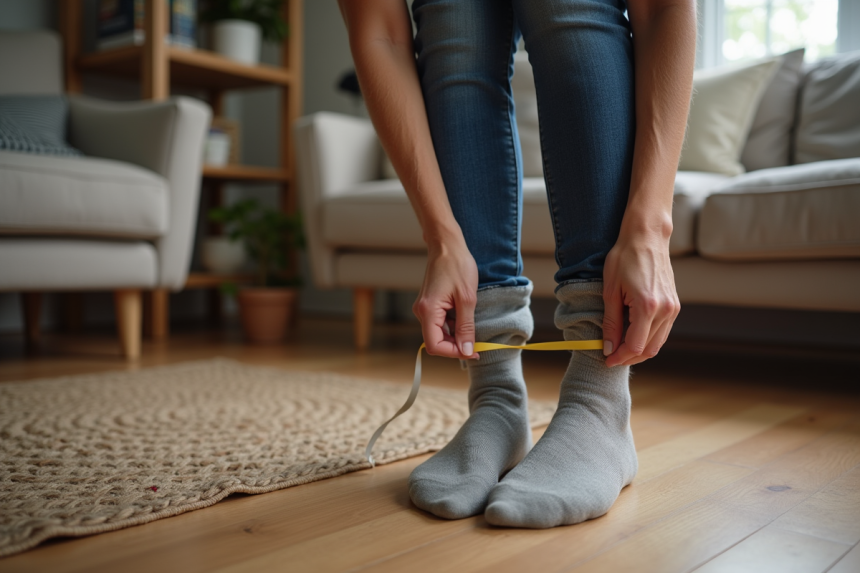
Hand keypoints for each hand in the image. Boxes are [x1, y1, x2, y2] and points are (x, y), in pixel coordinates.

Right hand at [413, 238, 479, 358]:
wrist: (447, 245)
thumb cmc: (457, 266)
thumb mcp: (467, 299)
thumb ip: (466, 327)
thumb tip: (466, 350)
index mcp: (427, 311)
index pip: (435, 345)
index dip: (453, 353)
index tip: (473, 351)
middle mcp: (421, 312)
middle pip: (436, 341)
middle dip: (456, 345)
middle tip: (477, 344)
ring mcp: (424, 308)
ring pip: (439, 333)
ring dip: (456, 335)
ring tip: (472, 326)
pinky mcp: (430, 305)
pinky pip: (440, 323)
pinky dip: (453, 325)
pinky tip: (465, 316)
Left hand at [602, 229, 680, 366]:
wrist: (647, 237)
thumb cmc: (624, 258)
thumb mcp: (610, 291)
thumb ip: (610, 323)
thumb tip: (608, 347)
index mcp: (648, 307)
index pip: (634, 346)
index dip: (619, 357)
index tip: (606, 360)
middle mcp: (665, 310)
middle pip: (648, 349)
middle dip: (628, 358)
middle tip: (611, 357)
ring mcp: (673, 308)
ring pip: (657, 343)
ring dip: (639, 351)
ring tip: (619, 348)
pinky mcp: (675, 305)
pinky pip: (663, 331)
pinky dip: (648, 339)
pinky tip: (632, 336)